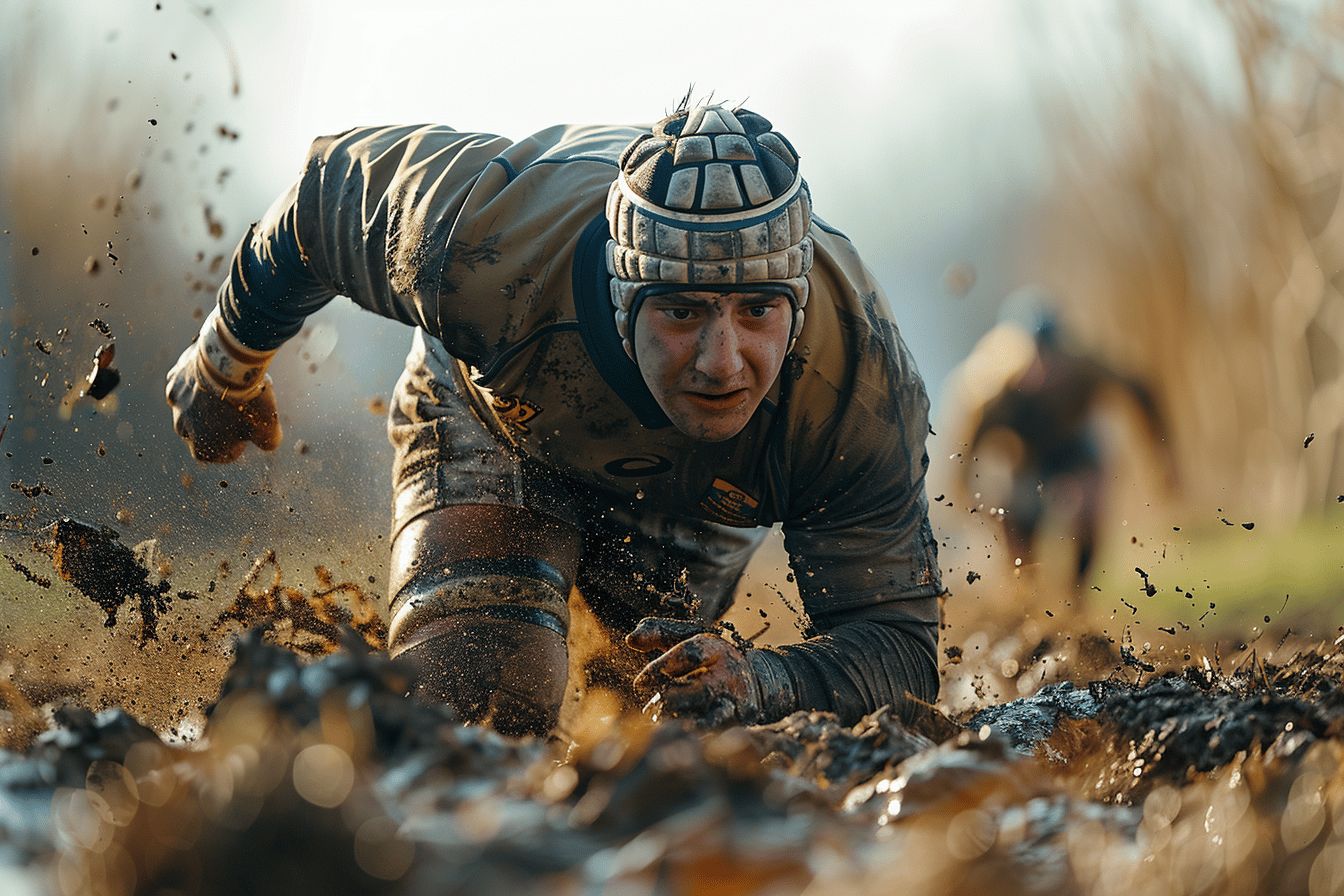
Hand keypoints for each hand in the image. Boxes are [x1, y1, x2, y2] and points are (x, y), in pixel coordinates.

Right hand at [165, 309, 280, 462]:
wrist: (230, 368)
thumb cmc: (249, 403)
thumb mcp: (268, 428)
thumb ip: (267, 441)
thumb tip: (269, 444)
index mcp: (202, 448)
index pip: (215, 455)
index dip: (231, 448)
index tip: (243, 438)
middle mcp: (182, 428)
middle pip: (199, 432)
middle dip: (215, 425)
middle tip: (236, 413)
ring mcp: (176, 403)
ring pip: (188, 407)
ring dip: (203, 404)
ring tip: (225, 392)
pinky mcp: (174, 379)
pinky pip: (184, 384)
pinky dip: (196, 382)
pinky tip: (212, 375)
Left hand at [626, 617, 759, 727]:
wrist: (753, 681)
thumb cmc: (707, 660)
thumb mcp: (687, 640)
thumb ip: (658, 633)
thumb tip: (631, 639)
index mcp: (716, 650)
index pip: (689, 654)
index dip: (660, 668)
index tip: (639, 683)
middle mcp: (731, 675)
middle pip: (701, 690)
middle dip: (671, 701)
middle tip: (650, 709)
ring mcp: (737, 701)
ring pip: (709, 717)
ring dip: (679, 722)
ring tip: (659, 722)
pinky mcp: (738, 724)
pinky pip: (714, 735)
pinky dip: (691, 737)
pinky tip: (674, 736)